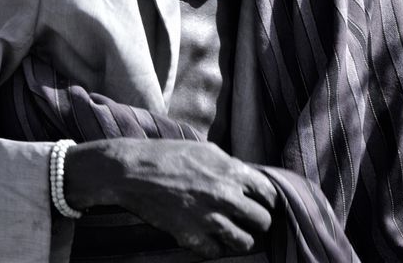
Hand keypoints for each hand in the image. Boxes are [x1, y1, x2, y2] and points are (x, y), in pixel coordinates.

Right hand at [63, 139, 277, 259]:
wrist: (132, 171)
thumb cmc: (168, 155)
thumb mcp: (206, 150)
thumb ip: (231, 166)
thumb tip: (250, 179)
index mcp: (231, 172)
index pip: (269, 195)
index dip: (266, 200)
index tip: (260, 203)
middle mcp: (225, 196)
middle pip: (263, 221)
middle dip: (257, 221)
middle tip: (246, 220)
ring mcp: (208, 218)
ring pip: (245, 242)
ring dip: (240, 238)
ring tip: (232, 233)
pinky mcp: (190, 236)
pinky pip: (216, 253)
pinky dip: (215, 248)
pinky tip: (209, 238)